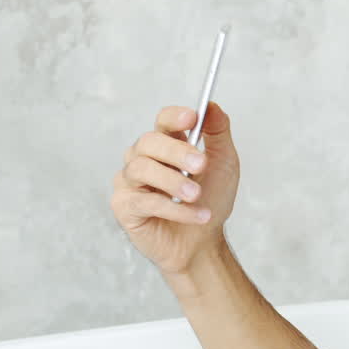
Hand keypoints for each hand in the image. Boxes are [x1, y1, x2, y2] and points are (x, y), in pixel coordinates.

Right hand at [110, 102, 240, 274]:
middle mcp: (144, 158)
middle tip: (201, 165)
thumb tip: (212, 106)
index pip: (163, 121)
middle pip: (149, 142)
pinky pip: (143, 200)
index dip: (174, 117)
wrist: (203, 243)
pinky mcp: (124, 206)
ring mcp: (130, 181)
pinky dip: (174, 209)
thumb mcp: (224, 164)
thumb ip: (218, 133)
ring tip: (197, 196)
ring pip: (141, 169)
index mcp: (167, 144)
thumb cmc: (210, 201)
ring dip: (174, 182)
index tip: (192, 118)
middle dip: (177, 151)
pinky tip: (196, 215)